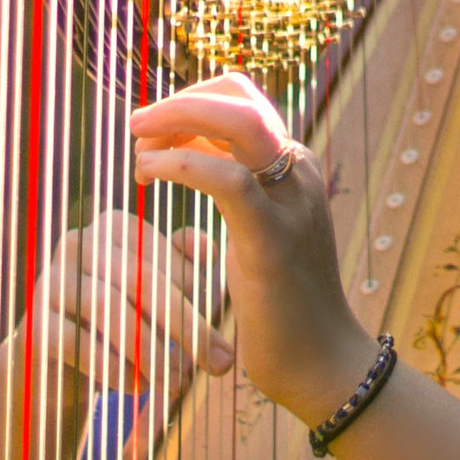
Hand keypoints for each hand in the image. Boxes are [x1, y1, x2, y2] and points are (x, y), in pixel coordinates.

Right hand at [36, 209, 231, 393]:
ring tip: (178, 385)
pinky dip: (117, 369)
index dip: (197, 299)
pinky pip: (82, 343)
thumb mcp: (155, 300)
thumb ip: (183, 270)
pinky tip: (138, 387)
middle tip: (218, 365)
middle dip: (187, 326)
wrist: (56, 375)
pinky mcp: (35, 324)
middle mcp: (77, 243)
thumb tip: (209, 248)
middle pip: (143, 281)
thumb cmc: (119, 331)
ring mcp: (50, 282)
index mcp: (112, 228)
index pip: (163, 254)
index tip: (222, 347)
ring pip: (112, 310)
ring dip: (154, 351)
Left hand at [128, 73, 378, 422]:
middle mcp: (297, 172)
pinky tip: (149, 175)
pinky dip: (179, 164)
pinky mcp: (271, 238)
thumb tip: (183, 146)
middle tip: (137, 128)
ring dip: (175, 120)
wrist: (323, 363)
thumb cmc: (281, 301)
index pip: (241, 98)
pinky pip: (225, 179)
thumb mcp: (253, 228)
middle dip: (177, 101)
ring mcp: (289, 202)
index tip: (154, 131)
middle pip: (238, 97)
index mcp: (294, 166)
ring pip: (236, 121)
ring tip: (137, 150)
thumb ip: (229, 183)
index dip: (190, 100)